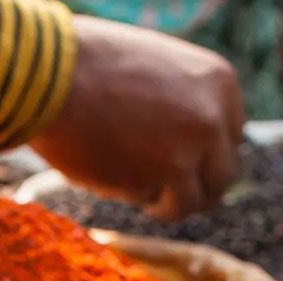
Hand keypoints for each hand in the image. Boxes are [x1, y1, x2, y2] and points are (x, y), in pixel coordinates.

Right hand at [30, 16, 244, 219]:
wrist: (52, 78)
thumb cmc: (88, 71)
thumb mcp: (155, 71)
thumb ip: (181, 102)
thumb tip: (189, 147)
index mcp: (217, 81)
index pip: (230, 136)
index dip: (203, 156)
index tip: (179, 164)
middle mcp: (214, 113)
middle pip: (223, 172)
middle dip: (194, 186)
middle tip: (164, 192)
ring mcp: (194, 145)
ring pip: (201, 197)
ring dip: (173, 201)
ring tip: (141, 191)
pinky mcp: (169, 173)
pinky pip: (171, 207)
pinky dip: (152, 207)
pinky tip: (127, 190)